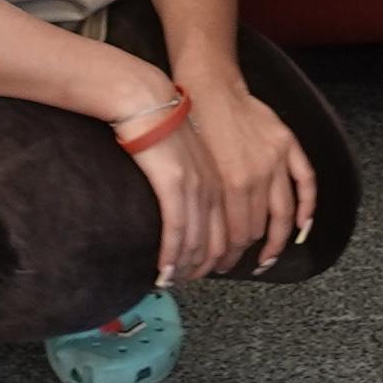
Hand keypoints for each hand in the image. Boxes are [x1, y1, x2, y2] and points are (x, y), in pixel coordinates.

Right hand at [124, 118, 233, 285]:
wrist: (150, 101)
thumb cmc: (166, 125)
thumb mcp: (194, 156)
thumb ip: (199, 182)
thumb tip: (191, 208)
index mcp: (224, 179)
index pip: (233, 229)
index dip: (224, 256)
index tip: (211, 270)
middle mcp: (216, 186)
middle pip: (220, 241)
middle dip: (207, 267)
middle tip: (190, 281)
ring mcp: (197, 187)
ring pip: (199, 241)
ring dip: (187, 267)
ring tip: (175, 281)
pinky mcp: (174, 185)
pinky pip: (177, 231)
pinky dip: (171, 255)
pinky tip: (165, 271)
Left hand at [182, 80, 318, 271]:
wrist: (210, 88)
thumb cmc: (194, 127)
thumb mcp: (195, 170)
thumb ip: (210, 203)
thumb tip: (210, 236)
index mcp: (230, 183)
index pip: (238, 234)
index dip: (231, 255)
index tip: (222, 265)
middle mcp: (256, 175)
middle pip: (258, 227)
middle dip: (247, 252)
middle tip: (238, 263)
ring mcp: (276, 160)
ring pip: (282, 212)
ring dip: (277, 240)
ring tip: (269, 256)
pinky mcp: (287, 145)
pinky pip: (306, 180)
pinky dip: (308, 205)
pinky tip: (303, 225)